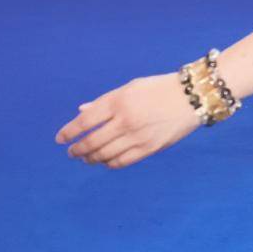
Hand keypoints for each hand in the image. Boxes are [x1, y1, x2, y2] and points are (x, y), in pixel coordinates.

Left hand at [57, 73, 201, 167]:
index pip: (85, 121)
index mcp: (119, 101)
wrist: (192, 96)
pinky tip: (105, 161)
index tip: (60, 139)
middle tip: (72, 151)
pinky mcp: (150, 148)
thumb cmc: (159, 88)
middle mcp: (125, 120)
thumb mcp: (131, 88)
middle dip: (78, 149)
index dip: (69, 132)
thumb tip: (81, 113)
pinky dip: (109, 163)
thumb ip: (104, 102)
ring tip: (86, 158)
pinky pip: (122, 162)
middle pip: (92, 141)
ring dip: (91, 158)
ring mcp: (138, 136)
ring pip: (105, 155)